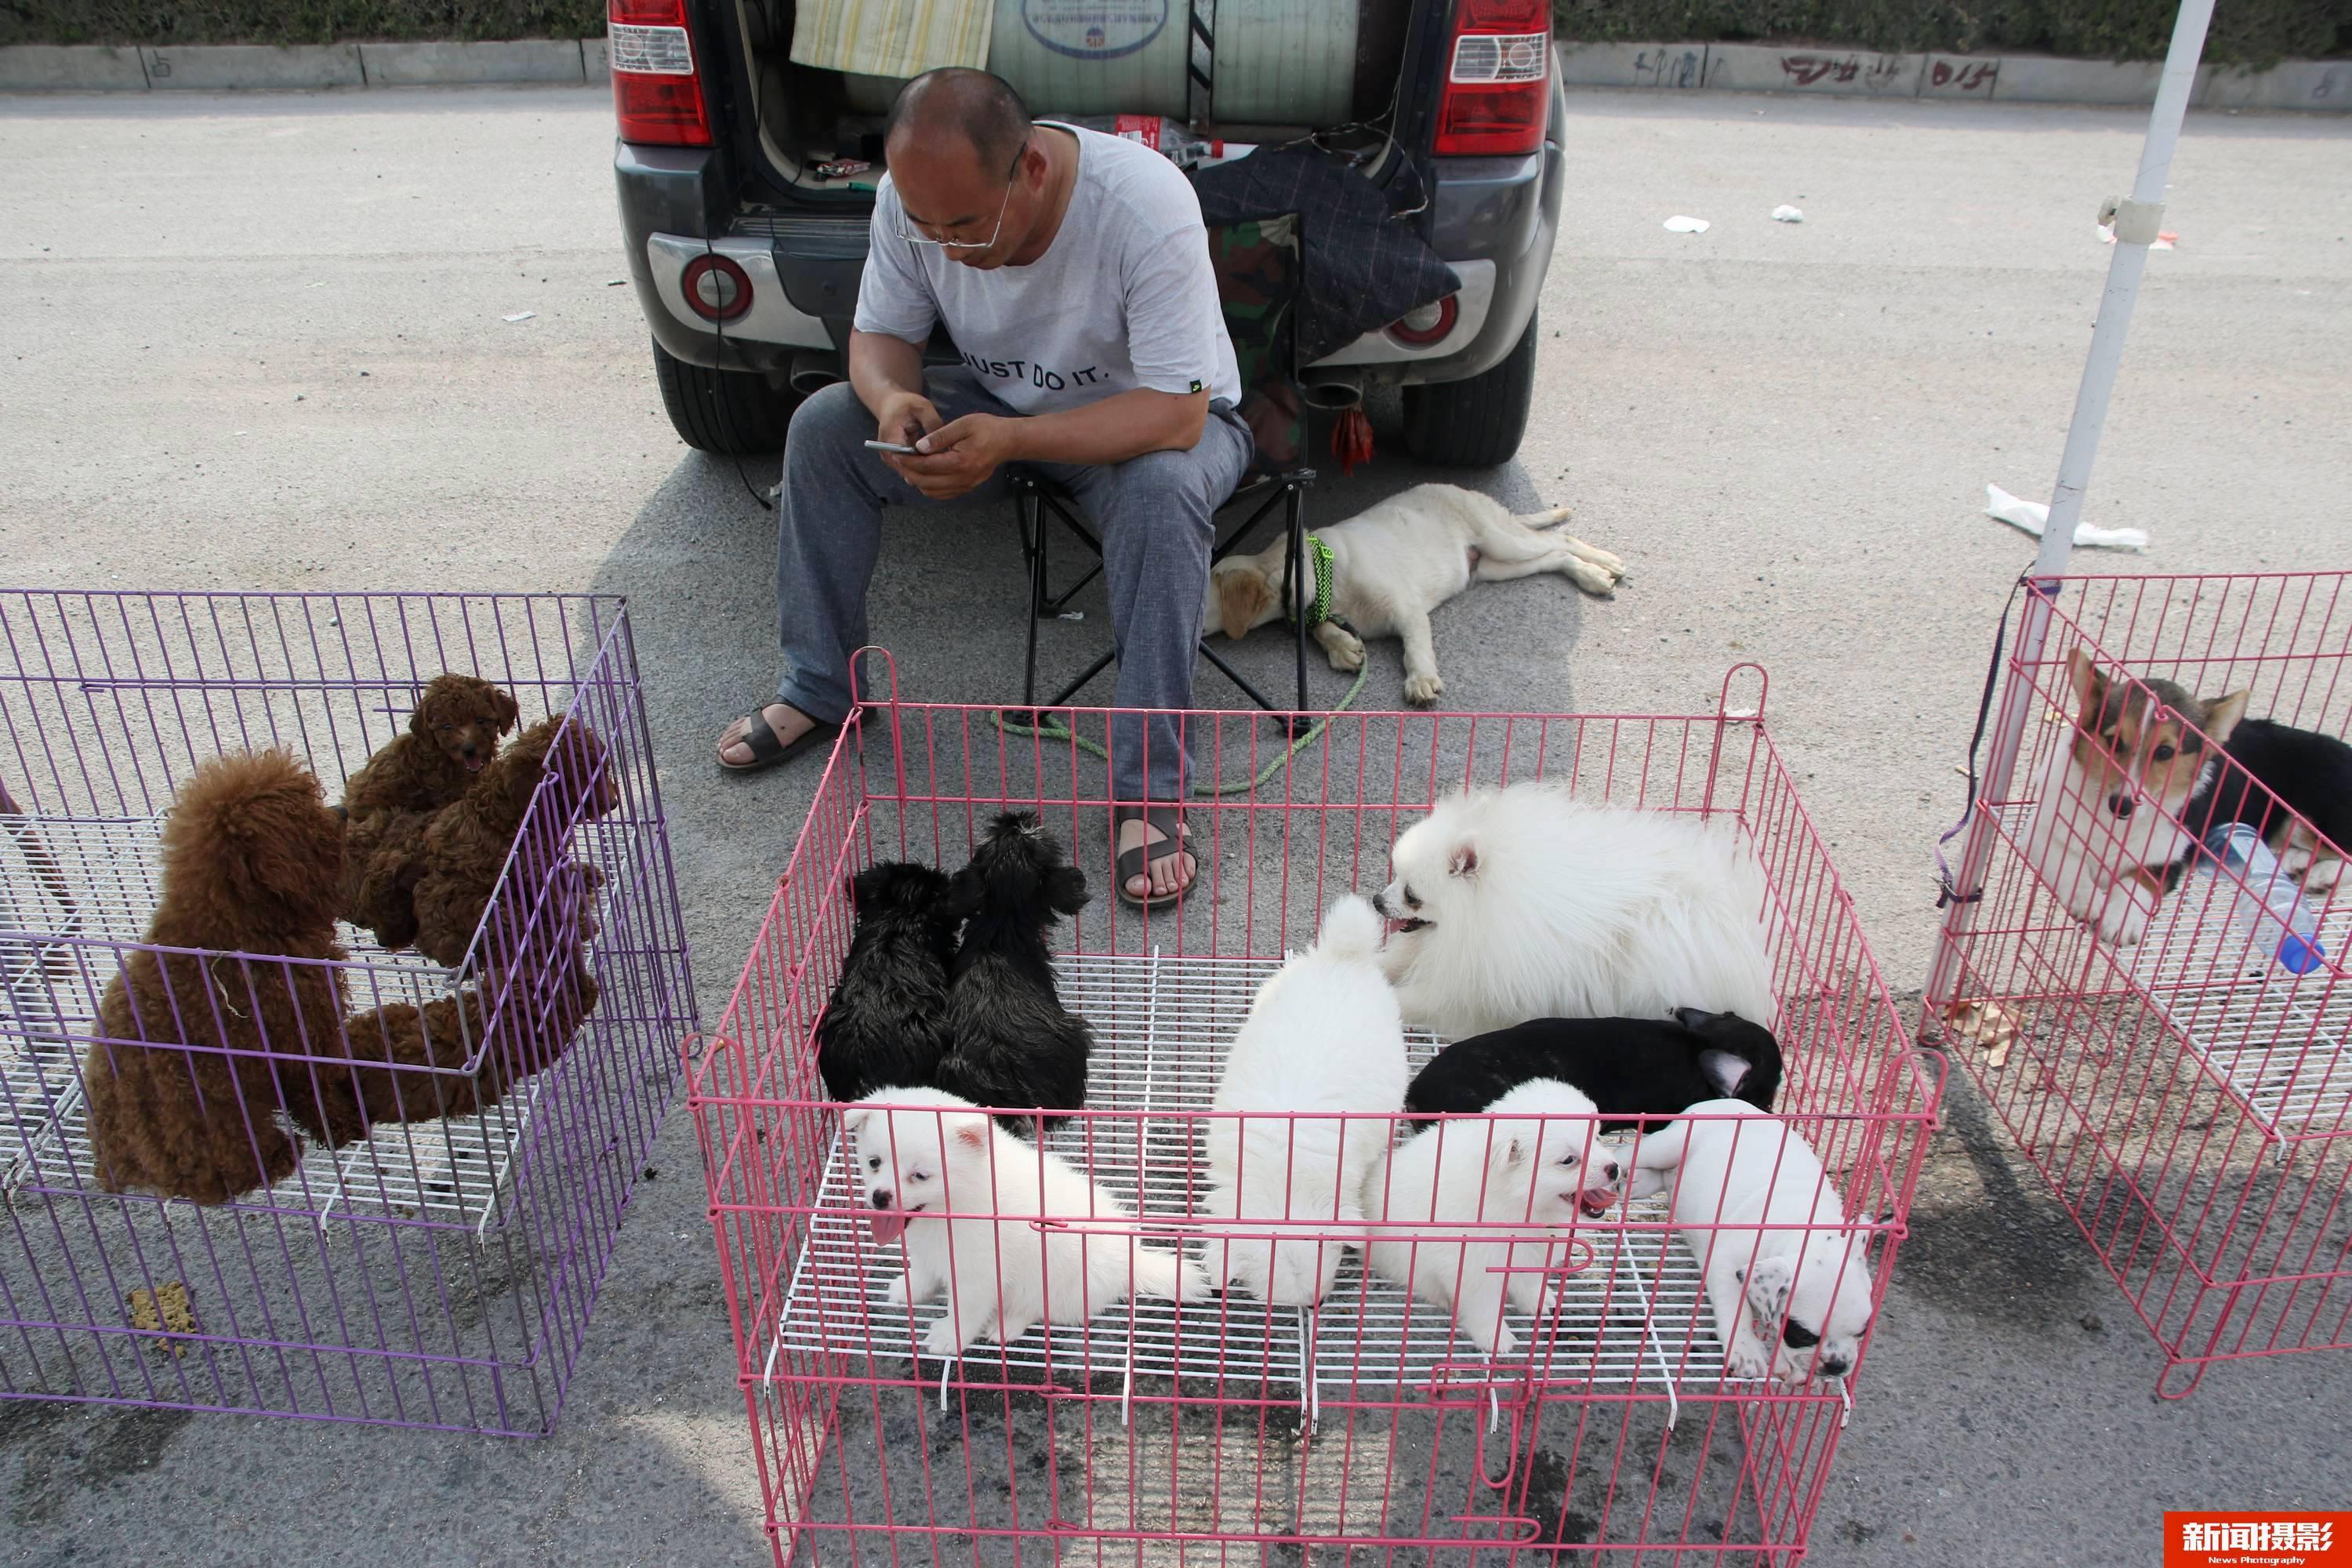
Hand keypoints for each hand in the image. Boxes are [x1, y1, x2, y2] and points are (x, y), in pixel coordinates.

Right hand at [872, 392, 940, 485]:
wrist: (892, 406)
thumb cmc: (908, 405)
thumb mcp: (923, 408)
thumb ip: (932, 424)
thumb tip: (943, 443)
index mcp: (890, 437)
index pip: (907, 459)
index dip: (927, 462)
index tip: (945, 462)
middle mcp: (887, 452)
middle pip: (908, 469)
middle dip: (929, 470)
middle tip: (950, 470)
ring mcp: (890, 459)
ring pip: (910, 473)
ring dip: (927, 472)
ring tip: (947, 471)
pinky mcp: (896, 462)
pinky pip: (910, 470)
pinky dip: (924, 470)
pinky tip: (939, 469)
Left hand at [897, 412, 1019, 500]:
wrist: (1007, 441)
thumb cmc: (987, 429)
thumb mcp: (963, 424)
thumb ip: (940, 436)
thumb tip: (919, 446)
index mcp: (961, 462)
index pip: (927, 466)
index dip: (908, 461)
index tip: (896, 454)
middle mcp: (963, 478)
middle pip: (927, 482)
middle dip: (909, 472)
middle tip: (898, 461)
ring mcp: (966, 485)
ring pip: (932, 491)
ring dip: (918, 481)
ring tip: (908, 467)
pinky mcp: (967, 487)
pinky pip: (942, 494)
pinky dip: (929, 487)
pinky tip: (923, 475)